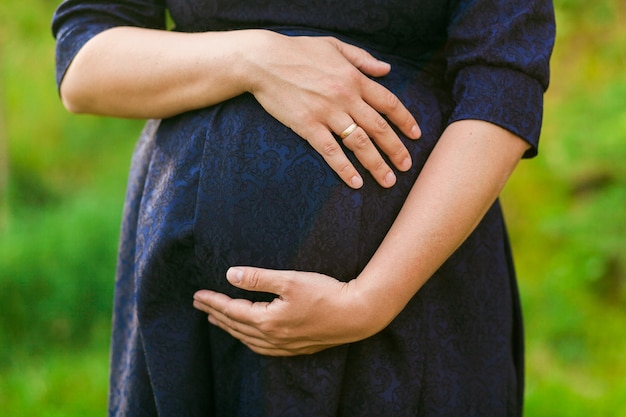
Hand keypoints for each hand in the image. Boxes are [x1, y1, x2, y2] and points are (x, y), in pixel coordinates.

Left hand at [193, 267, 384, 355]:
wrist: (356, 314)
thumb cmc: (325, 293)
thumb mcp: (289, 279)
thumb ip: (258, 278)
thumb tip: (230, 275)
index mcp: (268, 321)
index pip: (232, 311)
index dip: (213, 301)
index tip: (197, 295)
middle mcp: (273, 338)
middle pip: (236, 327)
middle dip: (216, 314)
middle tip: (200, 305)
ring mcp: (285, 346)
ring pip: (248, 340)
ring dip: (231, 329)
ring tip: (218, 319)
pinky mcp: (297, 347)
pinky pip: (263, 348)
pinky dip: (249, 340)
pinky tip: (250, 336)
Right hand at [243, 31, 420, 188]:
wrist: (264, 60)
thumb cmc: (298, 51)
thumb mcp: (334, 46)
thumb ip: (362, 58)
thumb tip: (387, 69)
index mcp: (354, 78)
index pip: (388, 102)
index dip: (405, 120)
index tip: (416, 135)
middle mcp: (345, 97)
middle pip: (378, 127)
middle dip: (396, 149)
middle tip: (406, 166)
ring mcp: (326, 113)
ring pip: (359, 143)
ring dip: (376, 164)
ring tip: (388, 180)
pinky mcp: (307, 126)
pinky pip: (331, 152)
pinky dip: (345, 169)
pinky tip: (356, 182)